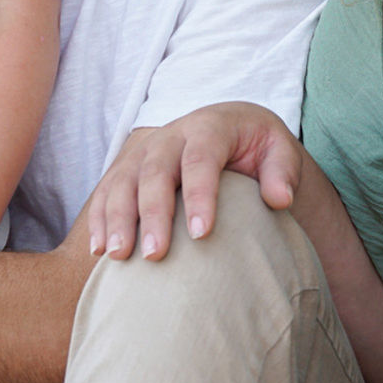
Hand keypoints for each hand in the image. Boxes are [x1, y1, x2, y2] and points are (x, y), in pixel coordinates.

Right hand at [86, 102, 302, 261]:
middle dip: (152, 213)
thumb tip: (280, 199)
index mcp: (210, 126)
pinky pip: (106, 190)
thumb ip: (282, 172)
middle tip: (155, 254)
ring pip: (123, 180)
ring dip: (117, 218)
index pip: (201, 158)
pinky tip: (100, 250)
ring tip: (119, 256)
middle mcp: (171, 134)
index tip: (203, 234)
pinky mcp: (128, 167)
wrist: (232, 130)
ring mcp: (145, 150)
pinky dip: (100, 219)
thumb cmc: (258, 148)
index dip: (200, 195)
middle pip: (155, 170)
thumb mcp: (279, 150)